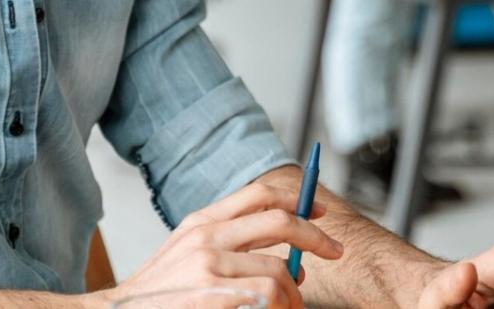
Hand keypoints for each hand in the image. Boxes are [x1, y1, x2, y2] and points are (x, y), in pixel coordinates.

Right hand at [102, 181, 343, 308]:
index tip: (321, 211)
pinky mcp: (212, 296)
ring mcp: (207, 267)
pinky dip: (279, 307)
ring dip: (295, 293)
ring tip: (291, 307)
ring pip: (280, 271)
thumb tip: (287, 251)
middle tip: (335, 251)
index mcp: (201, 222)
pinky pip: (267, 297)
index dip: (298, 200)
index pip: (260, 195)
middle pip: (280, 222)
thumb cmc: (159, 295)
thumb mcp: (187, 254)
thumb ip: (229, 243)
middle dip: (316, 236)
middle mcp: (205, 237)